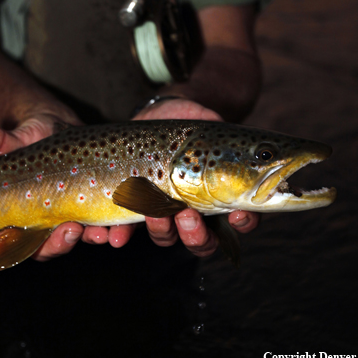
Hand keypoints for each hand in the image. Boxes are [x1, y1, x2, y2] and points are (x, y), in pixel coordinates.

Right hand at [0, 114, 143, 261]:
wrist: (69, 127)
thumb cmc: (36, 134)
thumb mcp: (18, 137)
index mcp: (12, 212)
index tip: (6, 240)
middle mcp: (38, 222)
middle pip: (39, 249)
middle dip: (53, 246)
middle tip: (66, 232)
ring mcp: (66, 219)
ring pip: (70, 242)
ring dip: (83, 241)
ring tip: (95, 232)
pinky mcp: (93, 212)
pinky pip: (100, 229)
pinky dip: (109, 234)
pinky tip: (116, 232)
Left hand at [130, 98, 259, 256]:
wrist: (153, 117)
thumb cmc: (189, 120)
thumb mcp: (206, 122)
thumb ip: (220, 129)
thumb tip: (218, 124)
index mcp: (222, 194)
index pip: (240, 219)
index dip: (243, 222)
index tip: (237, 214)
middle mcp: (195, 210)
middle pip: (202, 240)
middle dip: (196, 235)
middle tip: (189, 216)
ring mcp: (164, 211)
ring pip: (166, 236)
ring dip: (162, 231)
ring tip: (155, 214)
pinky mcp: (133, 206)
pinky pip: (126, 230)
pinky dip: (120, 235)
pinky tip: (113, 235)